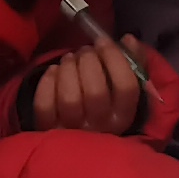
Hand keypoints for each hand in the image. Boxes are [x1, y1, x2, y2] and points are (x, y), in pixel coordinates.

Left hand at [28, 41, 149, 135]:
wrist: (76, 138)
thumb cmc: (105, 104)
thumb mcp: (123, 86)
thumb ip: (133, 61)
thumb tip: (128, 39)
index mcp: (123, 117)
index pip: (126, 87)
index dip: (114, 58)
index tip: (103, 42)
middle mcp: (99, 127)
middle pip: (95, 93)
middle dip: (88, 62)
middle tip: (84, 51)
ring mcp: (72, 130)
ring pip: (69, 99)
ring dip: (68, 70)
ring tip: (68, 59)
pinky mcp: (48, 129)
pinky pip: (45, 105)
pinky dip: (48, 82)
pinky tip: (53, 71)